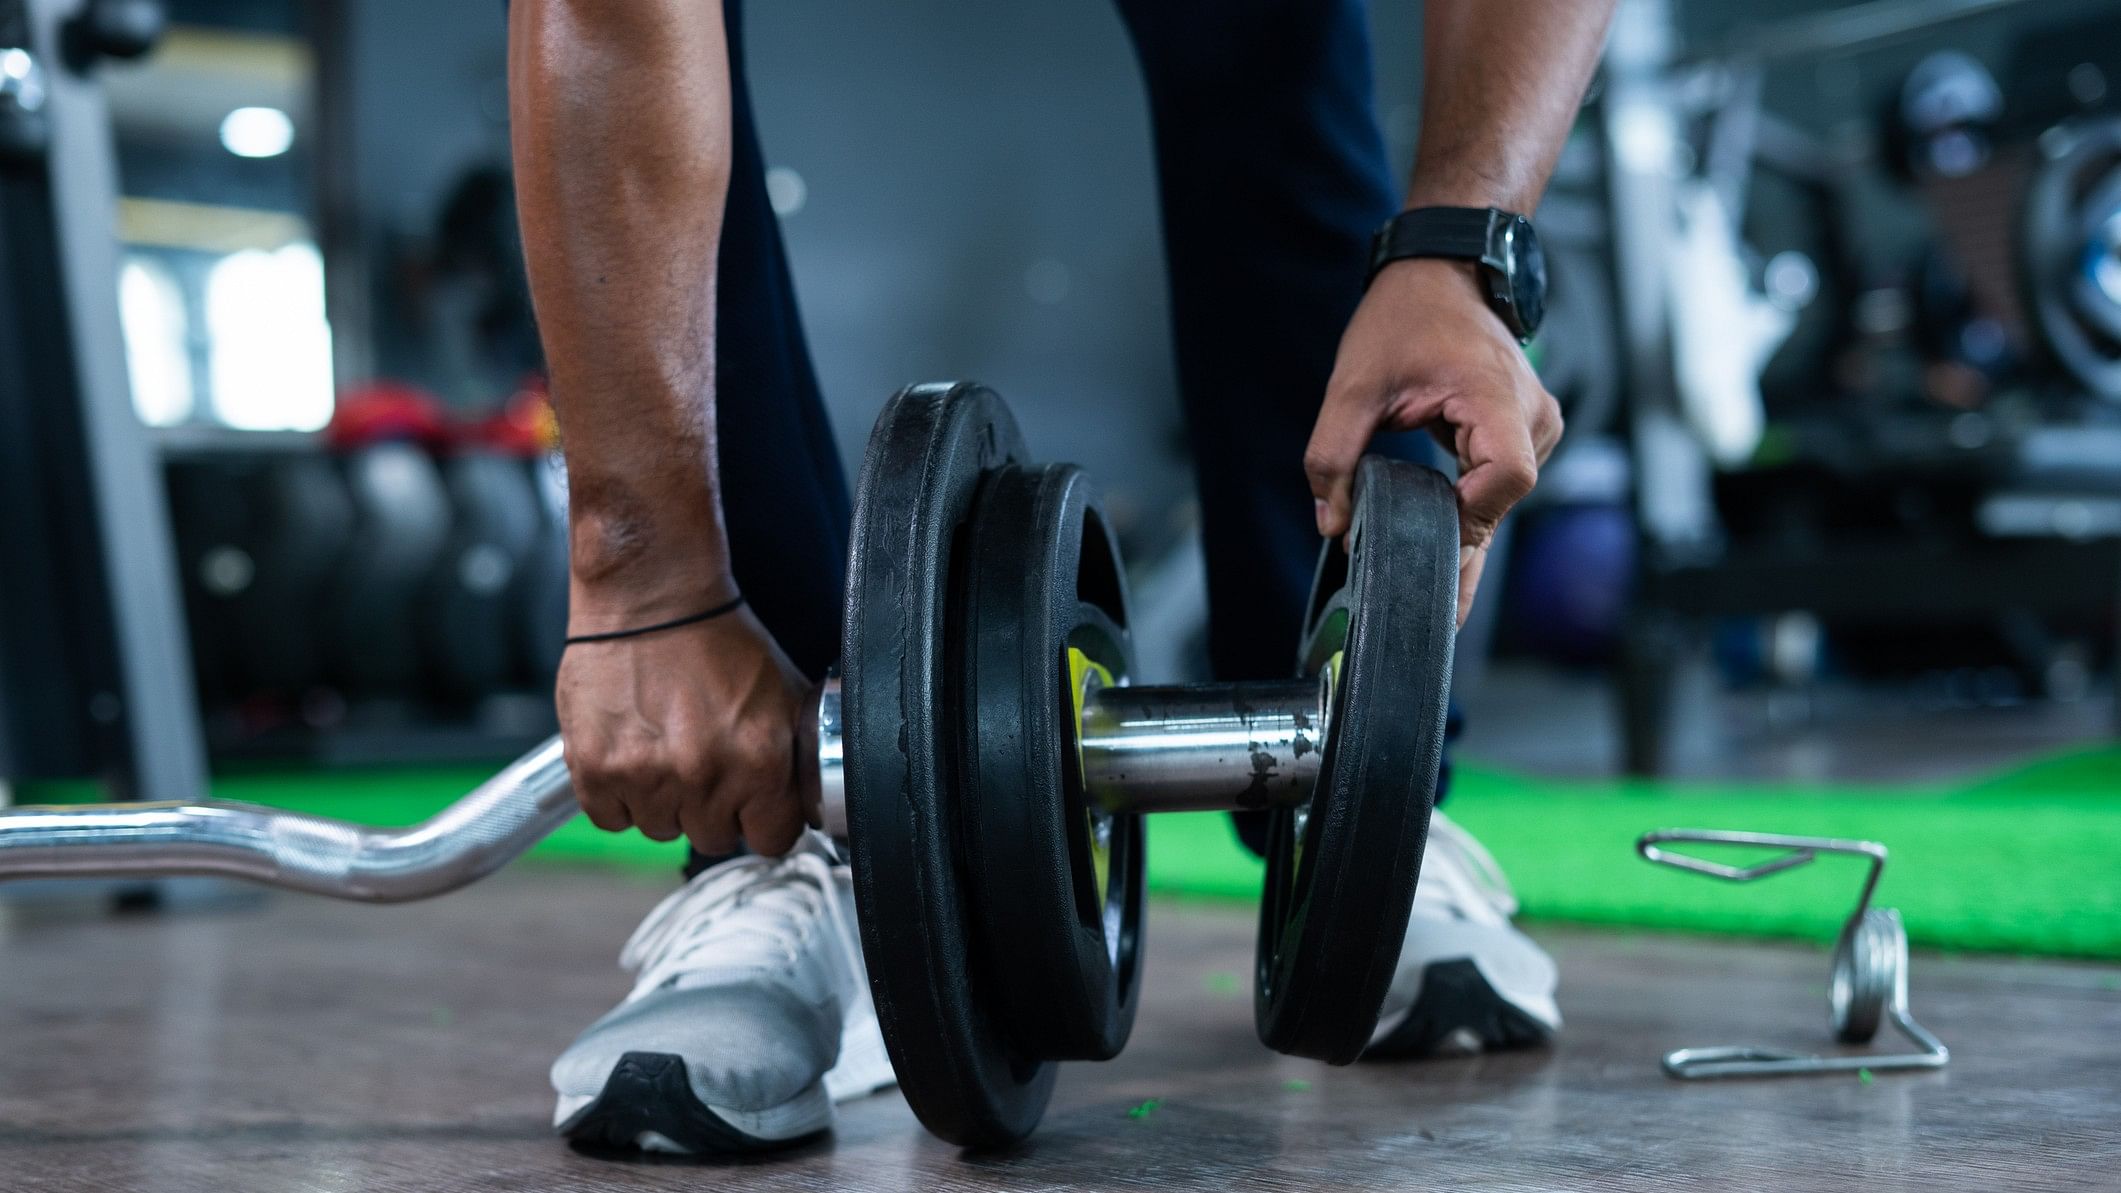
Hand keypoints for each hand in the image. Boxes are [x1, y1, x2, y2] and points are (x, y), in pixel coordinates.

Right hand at [556, 595, 812, 856]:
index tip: (751, 804)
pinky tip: (631, 753)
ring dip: (663, 800)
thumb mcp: (786, 692)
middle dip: (712, 808)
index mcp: (760, 762)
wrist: (652, 596)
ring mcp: (646, 777)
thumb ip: (799, 755)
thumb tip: (811, 797)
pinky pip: (611, 819)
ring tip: (664, 747)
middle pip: (713, 838)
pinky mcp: (596, 769)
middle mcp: (705, 777)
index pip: (771, 840)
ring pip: (660, 829)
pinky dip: (618, 795)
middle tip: (702, 761)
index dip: (762, 820)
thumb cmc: (717, 636)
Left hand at [1304, 257, 1561, 625]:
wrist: (1443, 272)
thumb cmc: (1406, 316)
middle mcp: (1530, 416)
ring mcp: (1533, 424)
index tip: (1431, 529)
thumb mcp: (1353, 386)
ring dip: (1464, 528)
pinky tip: (1444, 543)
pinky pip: (1499, 483)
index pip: (1507, 476)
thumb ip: (1334, 456)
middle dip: (1462, 546)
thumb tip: (1332, 522)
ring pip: (1503, 499)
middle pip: (1503, 501)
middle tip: (1431, 610)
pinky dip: (1469, 509)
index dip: (1472, 513)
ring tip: (1433, 583)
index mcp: (1496, 397)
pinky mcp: (1522, 431)